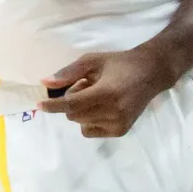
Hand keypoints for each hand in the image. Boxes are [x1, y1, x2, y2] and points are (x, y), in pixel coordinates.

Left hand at [41, 46, 178, 138]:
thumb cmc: (120, 64)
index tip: (40, 105)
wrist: (152, 73)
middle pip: (73, 115)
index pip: (72, 104)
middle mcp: (113, 111)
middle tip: (85, 86)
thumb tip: (46, 83)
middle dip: (72, 101)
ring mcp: (118, 123)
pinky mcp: (120, 131)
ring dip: (81, 110)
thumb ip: (69, 72)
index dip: (54, 105)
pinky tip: (102, 108)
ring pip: (80, 123)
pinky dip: (88, 120)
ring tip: (96, 96)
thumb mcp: (93, 61)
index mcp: (106, 92)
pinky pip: (89, 131)